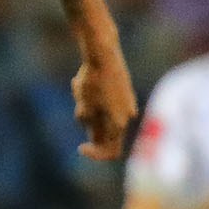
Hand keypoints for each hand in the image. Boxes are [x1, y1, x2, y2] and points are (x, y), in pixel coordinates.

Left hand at [72, 37, 137, 159]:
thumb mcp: (84, 106)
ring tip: (82, 90)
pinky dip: (97, 103)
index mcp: (118, 124)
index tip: (80, 147)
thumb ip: (89, 123)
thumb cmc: (93, 81)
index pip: (112, 152)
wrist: (104, 55)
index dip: (96, 154)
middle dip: (90, 127)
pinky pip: (109, 106)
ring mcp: (128, 105)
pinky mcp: (125, 94)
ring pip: (106, 118)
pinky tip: (88, 85)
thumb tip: (91, 134)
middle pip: (107, 135)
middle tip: (79, 108)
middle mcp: (127, 117)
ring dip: (91, 112)